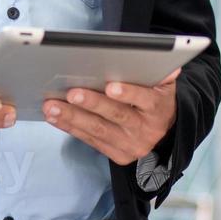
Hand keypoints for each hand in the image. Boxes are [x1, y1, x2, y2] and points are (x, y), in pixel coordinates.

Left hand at [43, 69, 178, 165]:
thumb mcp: (165, 85)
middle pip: (116, 115)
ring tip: (52, 106)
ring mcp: (129, 145)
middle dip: (92, 104)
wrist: (164, 133)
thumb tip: (168, 65)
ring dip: (73, 117)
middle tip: (71, 93)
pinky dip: (70, 128)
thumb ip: (164, 73)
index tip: (110, 86)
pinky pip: (90, 140)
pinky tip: (54, 117)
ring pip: (98, 130)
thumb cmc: (156, 100)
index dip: (128, 93)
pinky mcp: (116, 154)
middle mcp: (145, 130)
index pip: (144, 99)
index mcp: (157, 108)